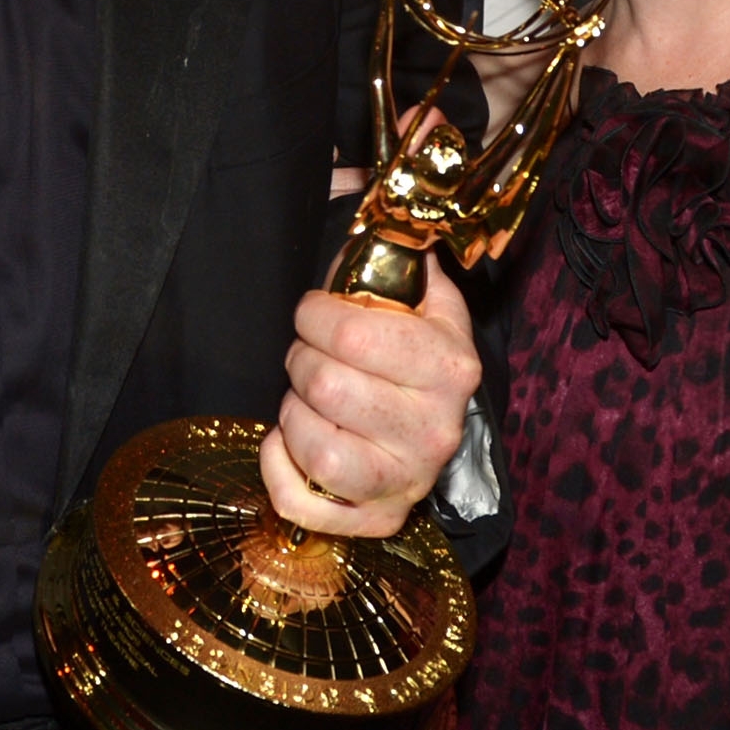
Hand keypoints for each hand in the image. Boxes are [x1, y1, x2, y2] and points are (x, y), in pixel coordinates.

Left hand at [258, 270, 481, 537]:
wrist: (434, 420)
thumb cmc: (413, 351)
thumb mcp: (423, 299)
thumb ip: (401, 258)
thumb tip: (376, 209)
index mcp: (450, 366)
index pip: (350, 333)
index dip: (314, 315)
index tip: (315, 313)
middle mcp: (436, 430)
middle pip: (325, 386)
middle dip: (300, 360)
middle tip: (309, 357)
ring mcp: (408, 481)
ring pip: (316, 450)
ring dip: (292, 415)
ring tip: (306, 400)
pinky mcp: (378, 519)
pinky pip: (305, 506)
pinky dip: (279, 472)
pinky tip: (284, 444)